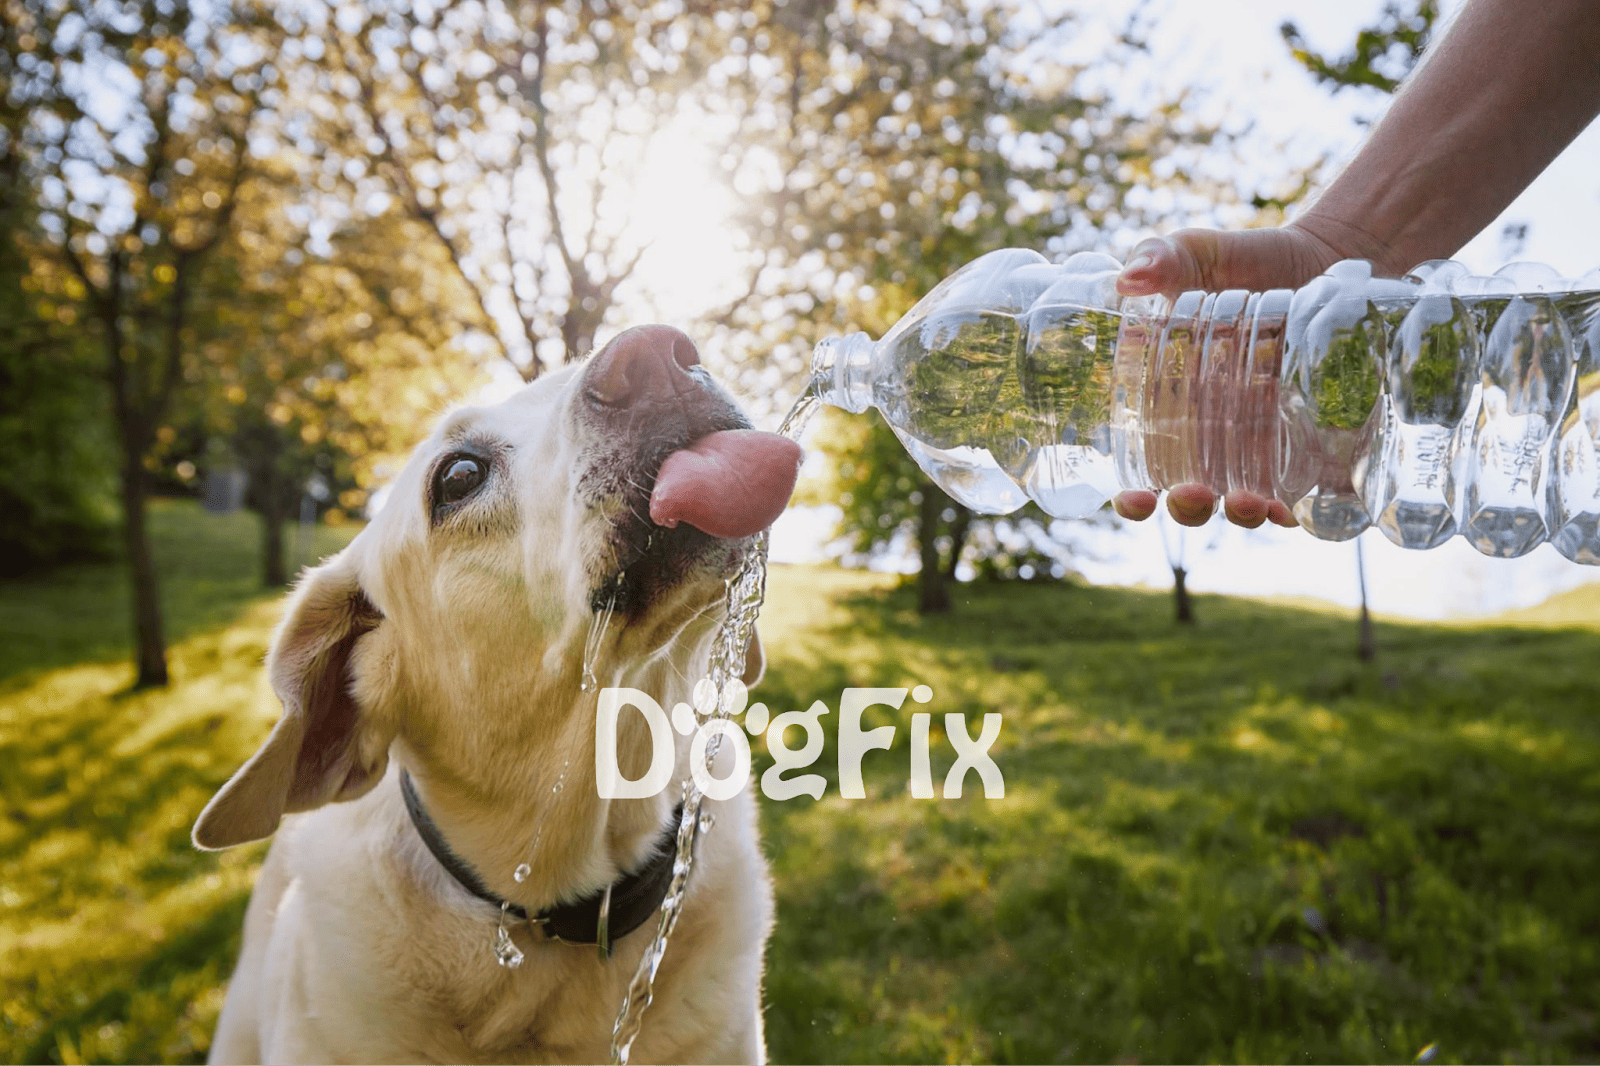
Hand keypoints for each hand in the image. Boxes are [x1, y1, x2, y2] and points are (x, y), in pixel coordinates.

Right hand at [1108, 223, 1359, 528]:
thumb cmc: (1249, 261)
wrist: (1330, 257)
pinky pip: (1308, 492)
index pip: (1141, 467)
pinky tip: (1297, 509)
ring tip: (1249, 504)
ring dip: (1244, 514)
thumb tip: (1128, 278)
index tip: (1133, 500)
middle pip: (1193, 498)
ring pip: (1248, 503)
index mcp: (1170, 406)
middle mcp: (1215, 437)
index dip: (1133, 497)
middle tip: (1193, 494)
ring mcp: (1267, 445)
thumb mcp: (1200, 254)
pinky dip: (1302, 509)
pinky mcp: (1317, 442)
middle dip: (1190, 509)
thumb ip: (1161, 258)